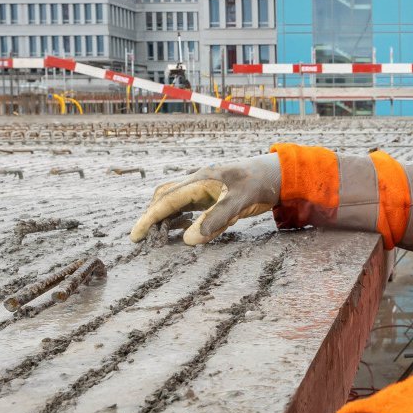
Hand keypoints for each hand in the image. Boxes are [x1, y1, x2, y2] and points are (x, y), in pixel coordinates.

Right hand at [130, 155, 281, 244]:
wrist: (276, 174)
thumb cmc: (258, 184)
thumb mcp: (239, 203)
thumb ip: (215, 220)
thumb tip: (188, 239)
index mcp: (200, 181)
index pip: (167, 201)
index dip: (149, 218)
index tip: (136, 236)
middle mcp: (198, 182)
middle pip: (165, 198)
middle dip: (150, 217)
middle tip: (140, 238)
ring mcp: (204, 188)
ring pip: (175, 201)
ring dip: (164, 217)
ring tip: (156, 236)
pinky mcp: (212, 195)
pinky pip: (189, 206)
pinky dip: (180, 218)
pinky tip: (182, 229)